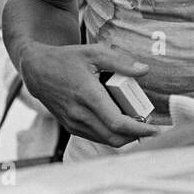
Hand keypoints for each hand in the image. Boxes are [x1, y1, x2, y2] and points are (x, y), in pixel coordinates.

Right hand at [17, 42, 161, 146]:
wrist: (37, 71)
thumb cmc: (67, 59)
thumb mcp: (93, 53)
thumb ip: (120, 61)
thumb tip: (144, 70)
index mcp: (87, 95)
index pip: (117, 123)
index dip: (140, 129)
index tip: (156, 129)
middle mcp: (79, 114)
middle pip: (114, 137)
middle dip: (137, 135)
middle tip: (151, 125)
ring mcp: (73, 123)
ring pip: (106, 140)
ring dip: (125, 136)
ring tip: (139, 122)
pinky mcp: (70, 127)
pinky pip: (96, 137)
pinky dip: (112, 134)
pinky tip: (122, 122)